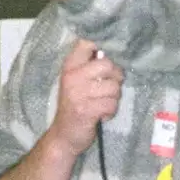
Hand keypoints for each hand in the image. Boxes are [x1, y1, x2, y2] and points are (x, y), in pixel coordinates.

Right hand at [49, 39, 123, 157]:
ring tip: (103, 103)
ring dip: (114, 98)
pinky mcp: (87, 110)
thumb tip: (113, 51)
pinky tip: (101, 114)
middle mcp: (72, 76)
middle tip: (108, 88)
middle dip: (115, 78)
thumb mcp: (76, 81)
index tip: (103, 60)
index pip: (87, 43)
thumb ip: (90, 66)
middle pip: (107, 64)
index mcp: (69, 66)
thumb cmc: (74, 105)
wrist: (64, 135)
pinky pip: (112, 104)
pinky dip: (110, 111)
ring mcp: (79, 93)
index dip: (102, 48)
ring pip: (113, 87)